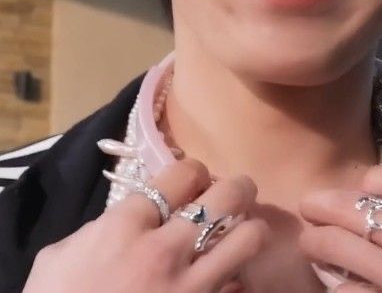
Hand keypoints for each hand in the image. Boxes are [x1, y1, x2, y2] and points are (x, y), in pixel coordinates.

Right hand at [24, 160, 269, 292]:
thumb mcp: (59, 259)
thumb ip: (100, 228)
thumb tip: (127, 216)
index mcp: (126, 226)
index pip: (183, 174)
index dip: (195, 172)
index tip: (195, 181)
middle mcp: (165, 251)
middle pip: (228, 197)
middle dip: (239, 188)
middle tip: (237, 193)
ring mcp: (190, 288)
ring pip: (249, 239)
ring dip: (251, 230)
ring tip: (243, 231)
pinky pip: (238, 287)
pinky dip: (239, 280)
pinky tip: (231, 279)